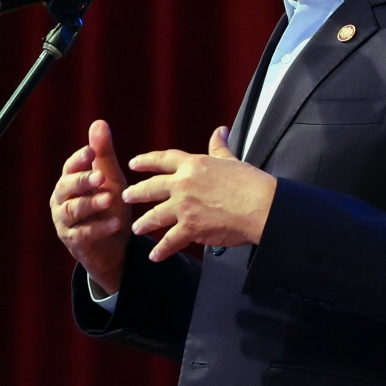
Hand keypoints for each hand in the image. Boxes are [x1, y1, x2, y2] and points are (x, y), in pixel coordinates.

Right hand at [50, 120, 131, 294]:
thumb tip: (99, 122)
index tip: (91, 151)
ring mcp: (65, 221)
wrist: (113, 246)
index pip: (70, 167)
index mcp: (69, 181)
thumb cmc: (108, 207)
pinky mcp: (73, 242)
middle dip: (83, 181)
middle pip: (66, 187)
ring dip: (91, 203)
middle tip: (101, 176)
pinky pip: (83, 233)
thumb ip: (103, 154)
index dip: (79, 159)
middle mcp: (62, 200)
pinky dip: (99, 228)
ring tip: (109, 199)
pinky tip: (115, 223)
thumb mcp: (110, 179)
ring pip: (73, 210)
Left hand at [122, 126, 276, 261]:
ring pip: (156, 215)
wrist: (260, 205)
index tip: (134, 163)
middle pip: (152, 188)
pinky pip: (170, 241)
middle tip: (126, 195)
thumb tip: (220, 131)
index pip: (163, 160)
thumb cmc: (250, 182)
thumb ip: (219, 147)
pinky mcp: (191, 228)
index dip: (146, 161)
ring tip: (136, 227)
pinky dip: (161, 250)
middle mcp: (183, 184)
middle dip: (136, 193)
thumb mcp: (231, 159)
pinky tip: (154, 255)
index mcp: (193, 164)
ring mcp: (184, 207)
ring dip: (144, 222)